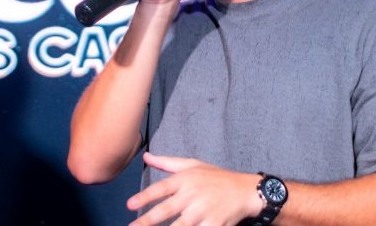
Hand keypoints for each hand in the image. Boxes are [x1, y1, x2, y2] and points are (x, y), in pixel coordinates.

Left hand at [127, 153, 262, 225]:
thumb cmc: (216, 177)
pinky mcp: (213, 225)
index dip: (145, 196)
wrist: (245, 191)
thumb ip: (168, 162)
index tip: (129, 204)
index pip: (161, 188)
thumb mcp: (193, 165)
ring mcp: (203, 212)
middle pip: (166, 210)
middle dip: (147, 220)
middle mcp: (192, 196)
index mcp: (186, 180)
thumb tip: (146, 157)